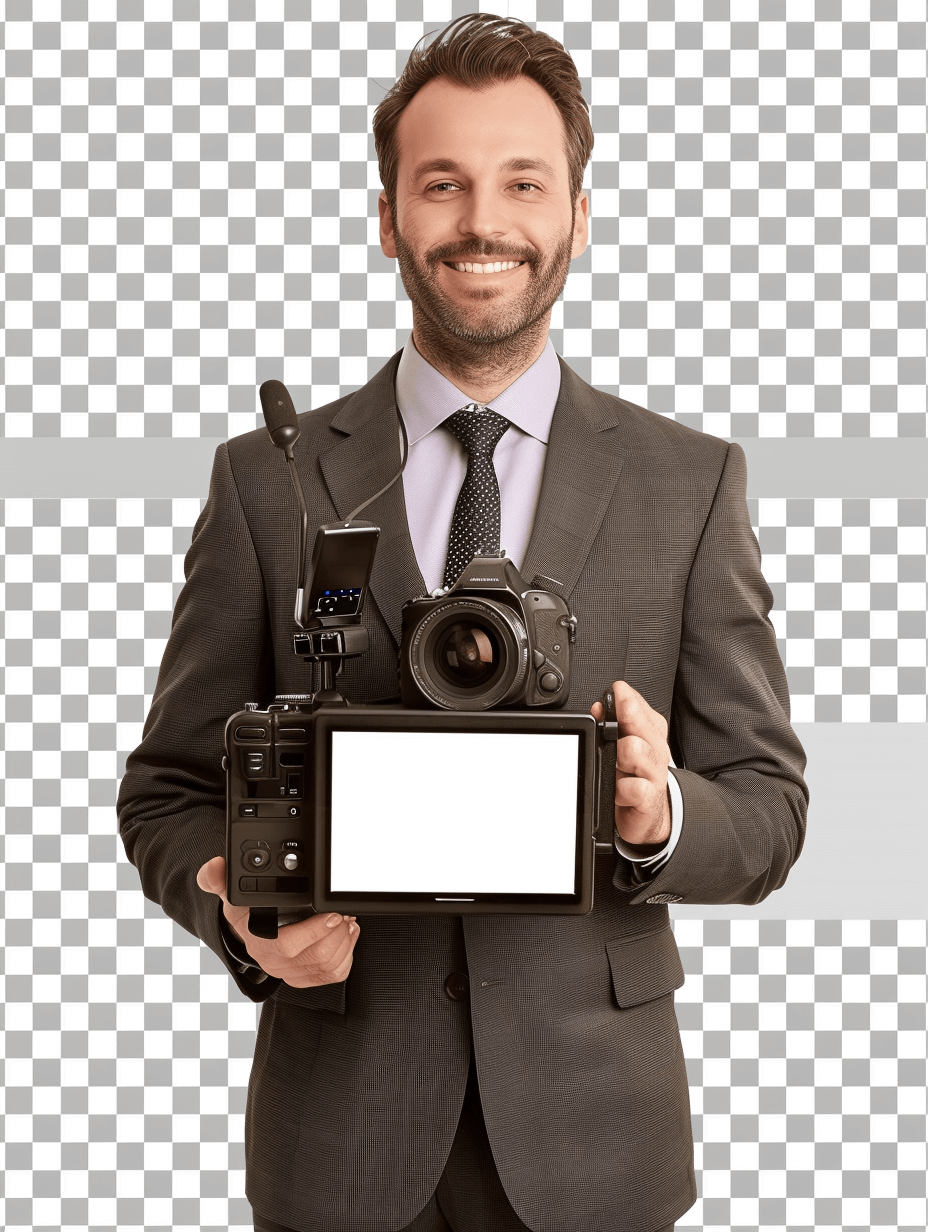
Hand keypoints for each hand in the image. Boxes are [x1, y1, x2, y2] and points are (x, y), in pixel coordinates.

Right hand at [196, 856, 359, 987]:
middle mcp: (272, 961)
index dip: (313, 932)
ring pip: (327, 966)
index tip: (332, 915)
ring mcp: (289, 972)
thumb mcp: (229, 892)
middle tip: (345, 913)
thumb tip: (214, 867)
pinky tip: (345, 936)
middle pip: (316, 957)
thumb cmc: (244, 911)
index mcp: (257, 941)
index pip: (287, 946)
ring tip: (347, 921)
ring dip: (344, 941)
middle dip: (337, 933)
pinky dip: (346, 955)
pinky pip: (332, 974)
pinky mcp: (304, 977)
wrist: (249, 931)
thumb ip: (218, 879)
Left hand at [590, 680, 671, 848]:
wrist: (648, 815)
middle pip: (640, 724)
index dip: (623, 698)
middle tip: (610, 720)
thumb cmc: (632, 777)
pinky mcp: (649, 799)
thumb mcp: (621, 748)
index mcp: (649, 732)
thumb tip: (596, 708)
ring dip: (621, 754)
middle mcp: (654, 750)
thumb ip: (609, 725)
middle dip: (625, 717)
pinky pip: (637, 788)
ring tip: (614, 761)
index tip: (615, 692)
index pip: (638, 704)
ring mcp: (654, 774)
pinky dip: (624, 789)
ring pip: (637, 751)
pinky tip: (618, 790)